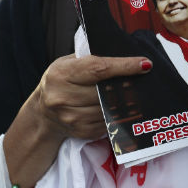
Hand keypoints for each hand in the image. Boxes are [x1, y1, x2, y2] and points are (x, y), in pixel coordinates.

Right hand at [4, 54, 151, 187]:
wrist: (43, 113)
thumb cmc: (61, 80)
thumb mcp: (69, 63)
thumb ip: (91, 59)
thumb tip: (125, 56)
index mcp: (61, 74)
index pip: (98, 69)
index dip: (123, 66)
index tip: (144, 64)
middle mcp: (62, 97)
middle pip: (106, 91)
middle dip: (127, 85)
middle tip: (142, 79)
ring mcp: (71, 117)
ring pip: (109, 108)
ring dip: (124, 101)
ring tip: (132, 93)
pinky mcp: (80, 131)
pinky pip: (107, 122)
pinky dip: (116, 114)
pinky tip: (119, 107)